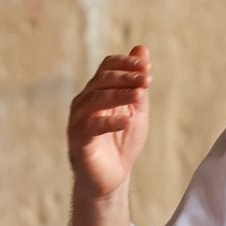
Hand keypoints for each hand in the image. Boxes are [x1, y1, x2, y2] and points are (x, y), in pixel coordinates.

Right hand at [68, 46, 150, 200]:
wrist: (113, 177)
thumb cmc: (123, 142)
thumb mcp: (136, 108)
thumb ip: (138, 82)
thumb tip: (141, 48)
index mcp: (97, 91)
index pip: (107, 66)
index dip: (126, 63)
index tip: (147, 67)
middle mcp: (84, 101)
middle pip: (102, 80)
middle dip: (126, 78)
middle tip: (147, 80)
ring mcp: (79, 120)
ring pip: (96, 99)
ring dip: (119, 95)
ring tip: (139, 95)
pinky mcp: (78, 140)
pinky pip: (92, 126)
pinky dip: (110, 122)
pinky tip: (127, 121)